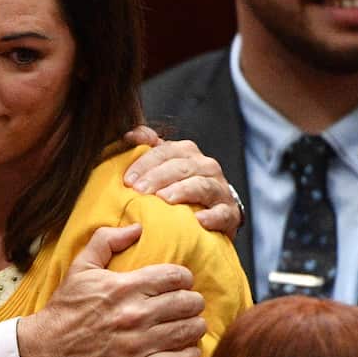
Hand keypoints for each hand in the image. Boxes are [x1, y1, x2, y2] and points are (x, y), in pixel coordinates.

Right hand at [17, 224, 206, 356]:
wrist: (48, 347)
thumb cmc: (67, 305)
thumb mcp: (81, 265)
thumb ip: (107, 240)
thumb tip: (137, 228)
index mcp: (125, 286)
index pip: (176, 276)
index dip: (184, 278)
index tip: (181, 283)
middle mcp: (135, 314)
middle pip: (188, 303)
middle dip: (193, 302)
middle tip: (188, 304)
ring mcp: (137, 344)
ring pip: (188, 331)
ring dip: (194, 327)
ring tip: (190, 325)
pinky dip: (189, 355)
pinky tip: (186, 349)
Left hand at [122, 126, 240, 238]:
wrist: (210, 213)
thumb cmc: (176, 188)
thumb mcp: (160, 166)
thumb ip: (146, 149)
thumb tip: (130, 135)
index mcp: (186, 152)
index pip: (164, 151)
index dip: (144, 163)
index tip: (127, 180)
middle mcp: (205, 166)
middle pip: (181, 167)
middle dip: (158, 177)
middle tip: (139, 191)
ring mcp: (219, 188)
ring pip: (202, 185)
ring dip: (182, 191)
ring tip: (165, 199)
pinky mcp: (230, 213)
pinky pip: (222, 213)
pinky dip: (212, 216)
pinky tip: (198, 220)